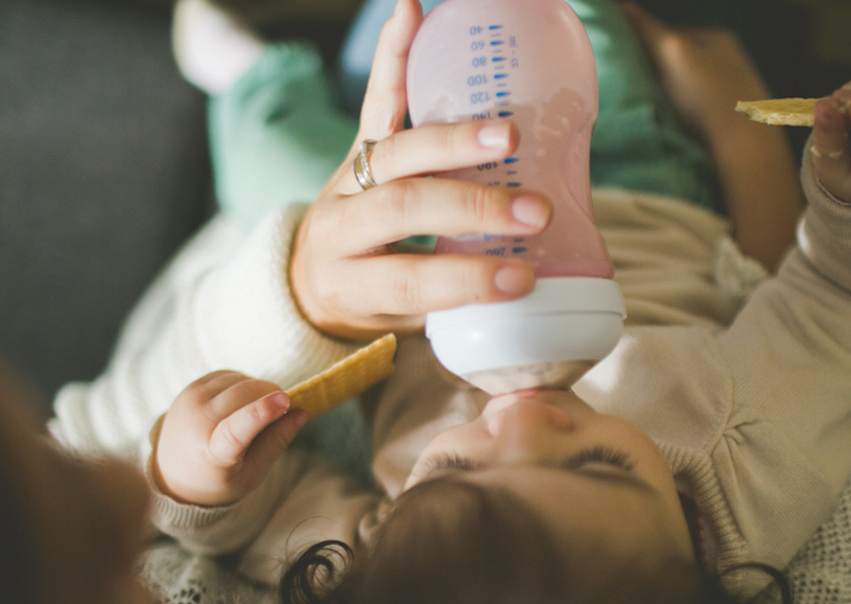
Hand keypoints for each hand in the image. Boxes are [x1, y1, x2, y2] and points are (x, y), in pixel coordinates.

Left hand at [152, 371, 307, 506]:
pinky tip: (240, 404)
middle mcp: (196, 424)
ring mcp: (190, 402)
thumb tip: (302, 413)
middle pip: (245, 395)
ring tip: (255, 412)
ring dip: (258, 390)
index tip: (286, 400)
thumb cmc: (220, 478)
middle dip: (273, 395)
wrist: (174, 472)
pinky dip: (243, 385)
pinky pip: (229, 376)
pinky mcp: (191, 388)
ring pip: (240, 381)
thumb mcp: (252, 473)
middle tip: (284, 409)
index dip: (261, 413)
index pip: (235, 431)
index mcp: (213, 454)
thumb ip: (277, 443)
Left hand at [289, 0, 550, 339]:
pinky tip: (410, 11)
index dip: (465, 280)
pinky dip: (394, 54)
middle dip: (471, 207)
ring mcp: (346, 178)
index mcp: (351, 283)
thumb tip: (540, 287)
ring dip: (453, 140)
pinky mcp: (357, 145)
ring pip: (394, 151)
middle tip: (535, 211)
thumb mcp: (404, 324)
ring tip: (505, 133)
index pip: (406, 281)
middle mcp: (339, 227)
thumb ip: (457, 306)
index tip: (523, 280)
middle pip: (401, 207)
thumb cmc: (372, 305)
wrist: (310, 279)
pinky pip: (376, 99)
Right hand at [621, 2, 771, 144]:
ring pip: (692, 90)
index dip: (645, 48)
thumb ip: (647, 29)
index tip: (625, 65)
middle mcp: (732, 61)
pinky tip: (678, 131)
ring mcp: (736, 93)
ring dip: (673, 100)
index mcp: (718, 38)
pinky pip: (702, 114)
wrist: (745, 149)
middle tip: (636, 91)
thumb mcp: (672, 54)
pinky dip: (688, 119)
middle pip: (683, 64)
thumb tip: (621, 5)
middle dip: (660, 75)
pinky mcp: (737, 123)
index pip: (671, 36)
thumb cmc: (708, 97)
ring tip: (655, 113)